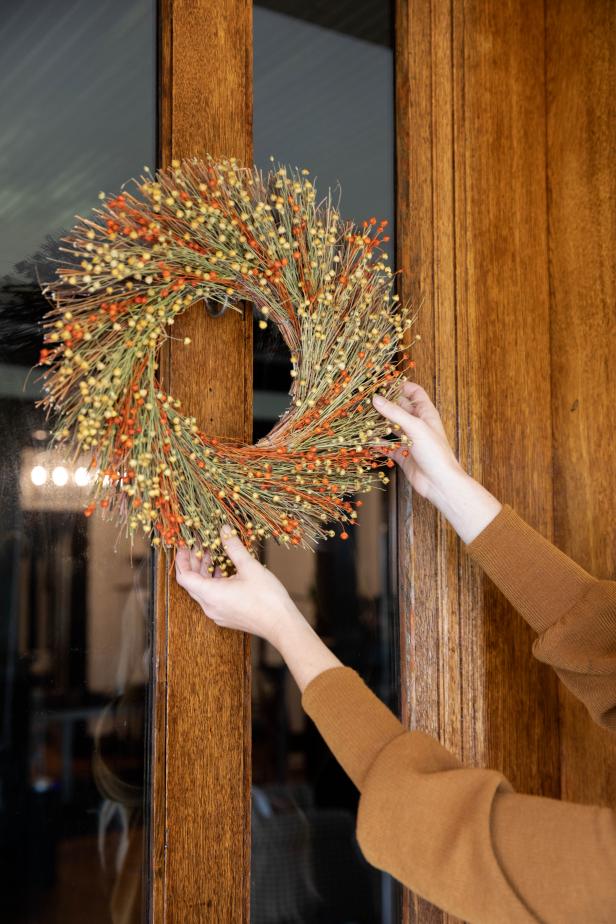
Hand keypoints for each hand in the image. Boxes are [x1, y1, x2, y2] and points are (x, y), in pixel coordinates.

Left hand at [174, 526, 341, 691]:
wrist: (282, 625)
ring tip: (213, 553)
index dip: (181, 560)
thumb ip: (233, 547)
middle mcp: (209, 607)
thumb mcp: (250, 567)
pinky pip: (212, 597)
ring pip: (203, 590)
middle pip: (192, 583)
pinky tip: (225, 569)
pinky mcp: (227, 616)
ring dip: (204, 572)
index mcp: (210, 595)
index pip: (184, 577)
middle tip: (198, 545)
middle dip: (193, 562)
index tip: (184, 545)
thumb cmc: (267, 598)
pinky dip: (213, 581)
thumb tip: (223, 530)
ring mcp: (218, 614)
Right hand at [373, 381, 462, 505]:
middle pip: (400, 408)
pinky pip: (388, 446)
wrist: (439, 482)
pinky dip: (378, 443)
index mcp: (426, 413)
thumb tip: (376, 399)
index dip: (401, 386)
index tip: (384, 384)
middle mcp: (418, 425)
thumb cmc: (435, 452)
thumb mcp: (415, 427)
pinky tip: (367, 441)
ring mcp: (410, 440)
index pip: (414, 393)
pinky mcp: (403, 455)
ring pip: (392, 427)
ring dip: (379, 423)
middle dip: (385, 404)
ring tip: (363, 418)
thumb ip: (395, 412)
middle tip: (367, 400)